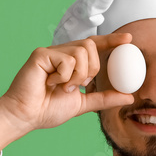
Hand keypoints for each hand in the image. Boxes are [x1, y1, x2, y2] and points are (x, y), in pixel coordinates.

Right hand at [0, 33, 135, 132]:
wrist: (26, 116)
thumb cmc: (47, 110)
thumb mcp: (83, 104)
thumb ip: (104, 98)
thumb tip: (129, 97)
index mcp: (72, 62)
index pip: (94, 45)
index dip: (111, 40)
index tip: (128, 39)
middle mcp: (62, 53)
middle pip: (90, 46)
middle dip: (91, 69)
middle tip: (79, 85)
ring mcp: (51, 52)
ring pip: (80, 52)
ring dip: (77, 76)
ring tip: (62, 87)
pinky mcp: (41, 54)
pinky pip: (66, 60)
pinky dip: (64, 76)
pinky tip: (50, 83)